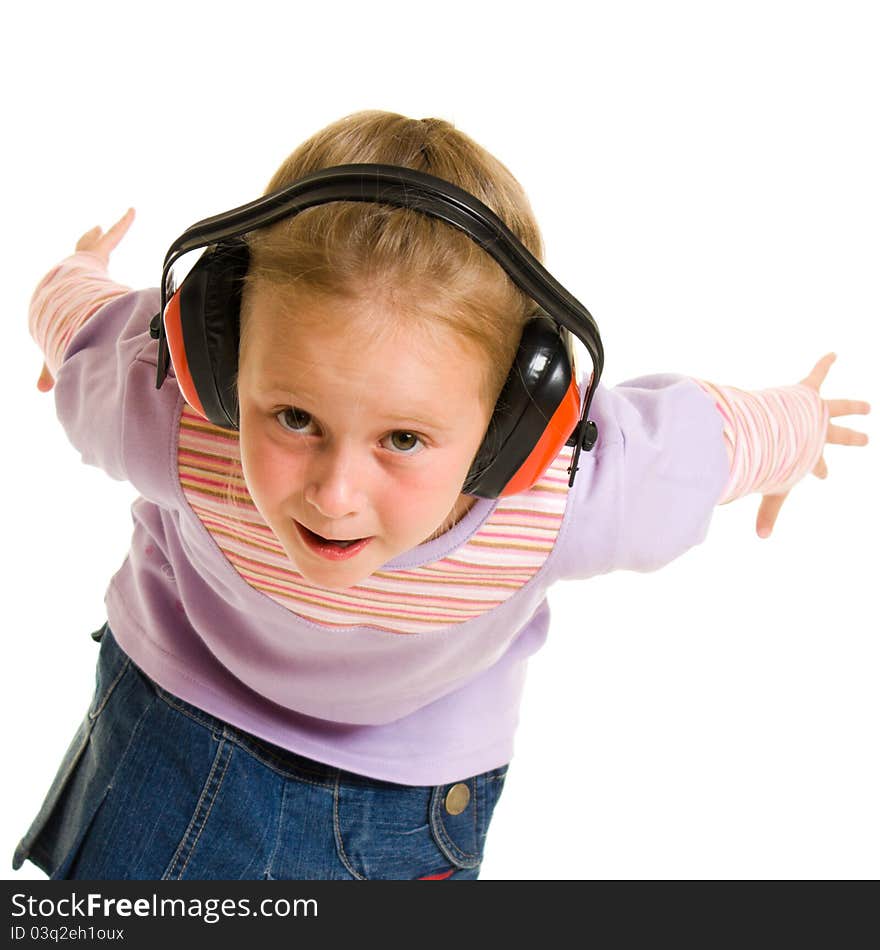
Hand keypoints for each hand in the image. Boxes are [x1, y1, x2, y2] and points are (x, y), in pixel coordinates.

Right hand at [36, 208, 135, 392]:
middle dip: (78, 264)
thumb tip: (44, 395)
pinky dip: (121, 226)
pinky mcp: (92, 257)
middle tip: (82, 260)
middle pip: (75, 272)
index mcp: (64, 304)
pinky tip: (132, 212)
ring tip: (98, 229)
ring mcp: (79, 268)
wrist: (52, 310)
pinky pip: (110, 239)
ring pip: (87, 250)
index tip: (75, 301)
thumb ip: (51, 371)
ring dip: (93, 241)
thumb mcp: (54, 352)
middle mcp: (70, 283)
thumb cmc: (57, 334)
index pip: (68, 304)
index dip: (72, 303)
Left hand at [756, 353, 870, 537]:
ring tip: (866, 406)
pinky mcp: (805, 393)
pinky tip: (833, 353)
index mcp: (810, 455)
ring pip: (838, 407)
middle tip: (865, 439)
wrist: (780, 433)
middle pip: (837, 436)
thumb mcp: (774, 488)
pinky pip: (817, 375)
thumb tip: (761, 538)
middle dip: (851, 438)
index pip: (816, 465)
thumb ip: (767, 512)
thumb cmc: (776, 460)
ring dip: (853, 407)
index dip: (820, 470)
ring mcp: (814, 413)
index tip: (825, 476)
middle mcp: (817, 433)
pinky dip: (824, 363)